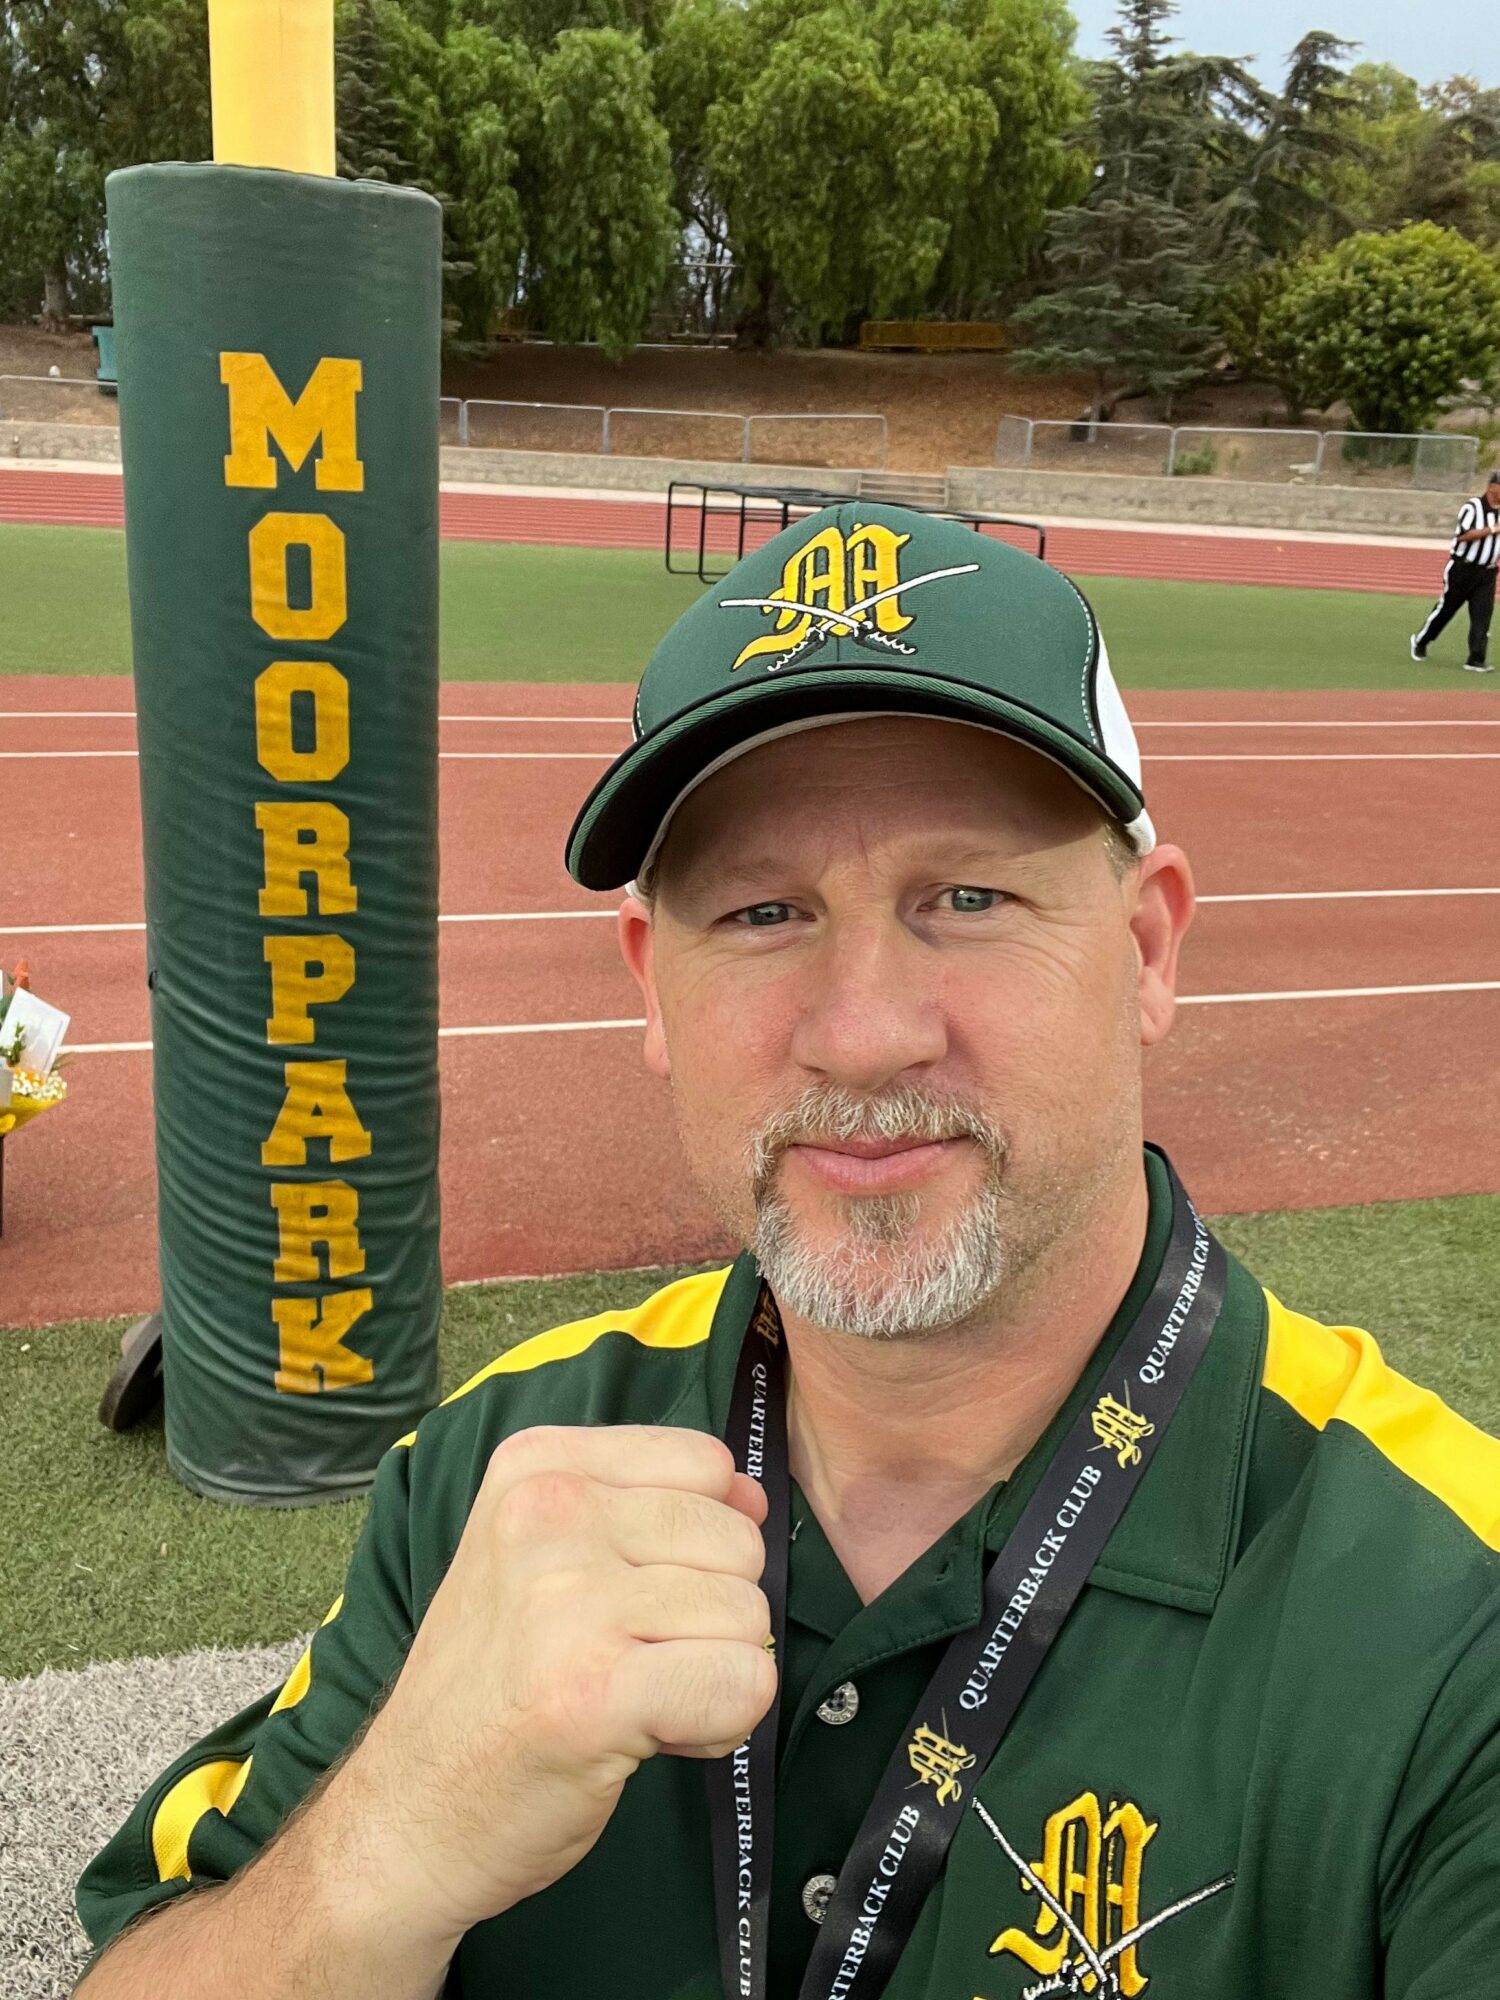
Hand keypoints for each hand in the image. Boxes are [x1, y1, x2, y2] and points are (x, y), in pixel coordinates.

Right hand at [331, 1425, 774, 1947]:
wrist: (409, 1813)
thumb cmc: (496, 1684)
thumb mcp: (546, 1554)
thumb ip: (652, 1508)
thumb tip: (754, 1498)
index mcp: (538, 1463)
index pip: (703, 1461)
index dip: (698, 1540)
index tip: (635, 1595)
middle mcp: (549, 1511)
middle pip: (737, 1542)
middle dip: (711, 1616)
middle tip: (630, 1662)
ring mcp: (568, 1598)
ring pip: (748, 1615)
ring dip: (714, 1674)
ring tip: (632, 1700)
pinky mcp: (595, 1689)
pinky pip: (745, 1682)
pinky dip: (720, 1724)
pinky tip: (652, 1736)